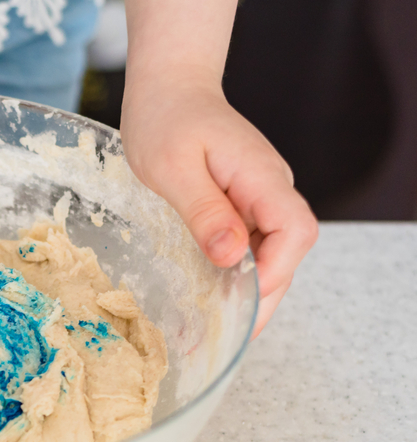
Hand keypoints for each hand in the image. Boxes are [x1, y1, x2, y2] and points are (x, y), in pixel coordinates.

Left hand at [121, 76, 318, 336]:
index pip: (294, 231)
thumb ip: (205, 212)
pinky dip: (235, 275)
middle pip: (288, 251)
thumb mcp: (173, 168)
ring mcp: (258, 197)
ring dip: (250, 291)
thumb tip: (232, 257)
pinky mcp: (242, 204)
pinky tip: (212, 299)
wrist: (169, 88)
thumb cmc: (165, 119)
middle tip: (228, 335)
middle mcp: (269, 188)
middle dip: (263, 297)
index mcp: (260, 176)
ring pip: (271, 253)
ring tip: (218, 329)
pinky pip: (250, 245)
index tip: (241, 299)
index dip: (275, 270)